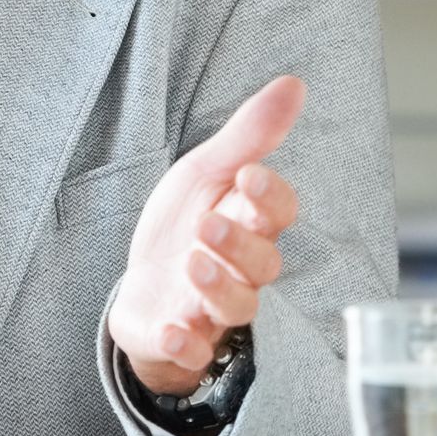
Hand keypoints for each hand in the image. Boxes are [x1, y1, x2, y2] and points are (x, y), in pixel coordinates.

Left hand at [109, 76, 305, 396]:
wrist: (143, 286)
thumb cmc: (183, 225)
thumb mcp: (205, 174)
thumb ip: (248, 136)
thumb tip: (293, 83)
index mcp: (248, 224)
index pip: (277, 214)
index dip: (271, 198)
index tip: (251, 175)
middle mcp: (239, 271)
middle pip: (262, 264)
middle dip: (239, 245)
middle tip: (209, 224)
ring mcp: (210, 309)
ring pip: (235, 308)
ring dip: (218, 287)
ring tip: (193, 262)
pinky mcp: (179, 340)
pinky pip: (191, 352)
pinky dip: (183, 345)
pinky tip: (171, 333)